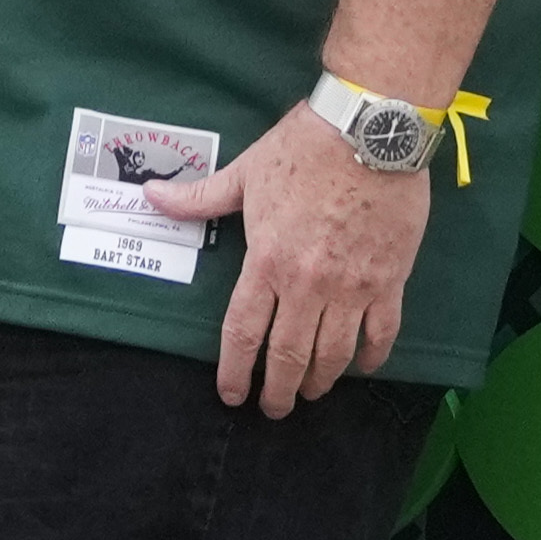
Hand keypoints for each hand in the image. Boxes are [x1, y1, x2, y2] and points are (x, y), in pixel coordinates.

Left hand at [158, 106, 424, 412]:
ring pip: (333, 353)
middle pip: (288, 356)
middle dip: (278, 391)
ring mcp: (351, 286)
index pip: (243, 332)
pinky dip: (371, 357)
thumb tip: (151, 195)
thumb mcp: (245, 172)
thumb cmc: (303, 148)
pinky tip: (362, 368)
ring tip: (311, 393)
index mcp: (266, 262)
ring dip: (320, 381)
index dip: (235, 370)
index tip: (232, 394)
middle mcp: (307, 285)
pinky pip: (381, 332)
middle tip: (274, 409)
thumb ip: (200, 197)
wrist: (369, 130)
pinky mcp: (389, 279)